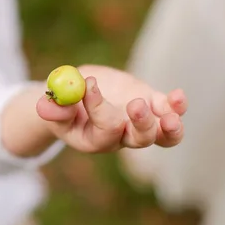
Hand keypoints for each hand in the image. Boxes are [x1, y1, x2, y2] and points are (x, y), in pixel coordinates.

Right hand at [36, 65, 186, 152]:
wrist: (80, 94)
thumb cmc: (64, 102)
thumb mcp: (53, 104)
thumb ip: (53, 108)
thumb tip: (47, 107)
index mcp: (95, 139)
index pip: (105, 129)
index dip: (98, 108)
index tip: (89, 85)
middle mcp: (121, 137)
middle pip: (139, 139)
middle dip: (141, 123)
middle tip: (136, 105)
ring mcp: (139, 123)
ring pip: (161, 135)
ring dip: (168, 126)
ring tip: (167, 115)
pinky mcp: (152, 106)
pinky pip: (171, 112)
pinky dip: (177, 106)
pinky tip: (177, 95)